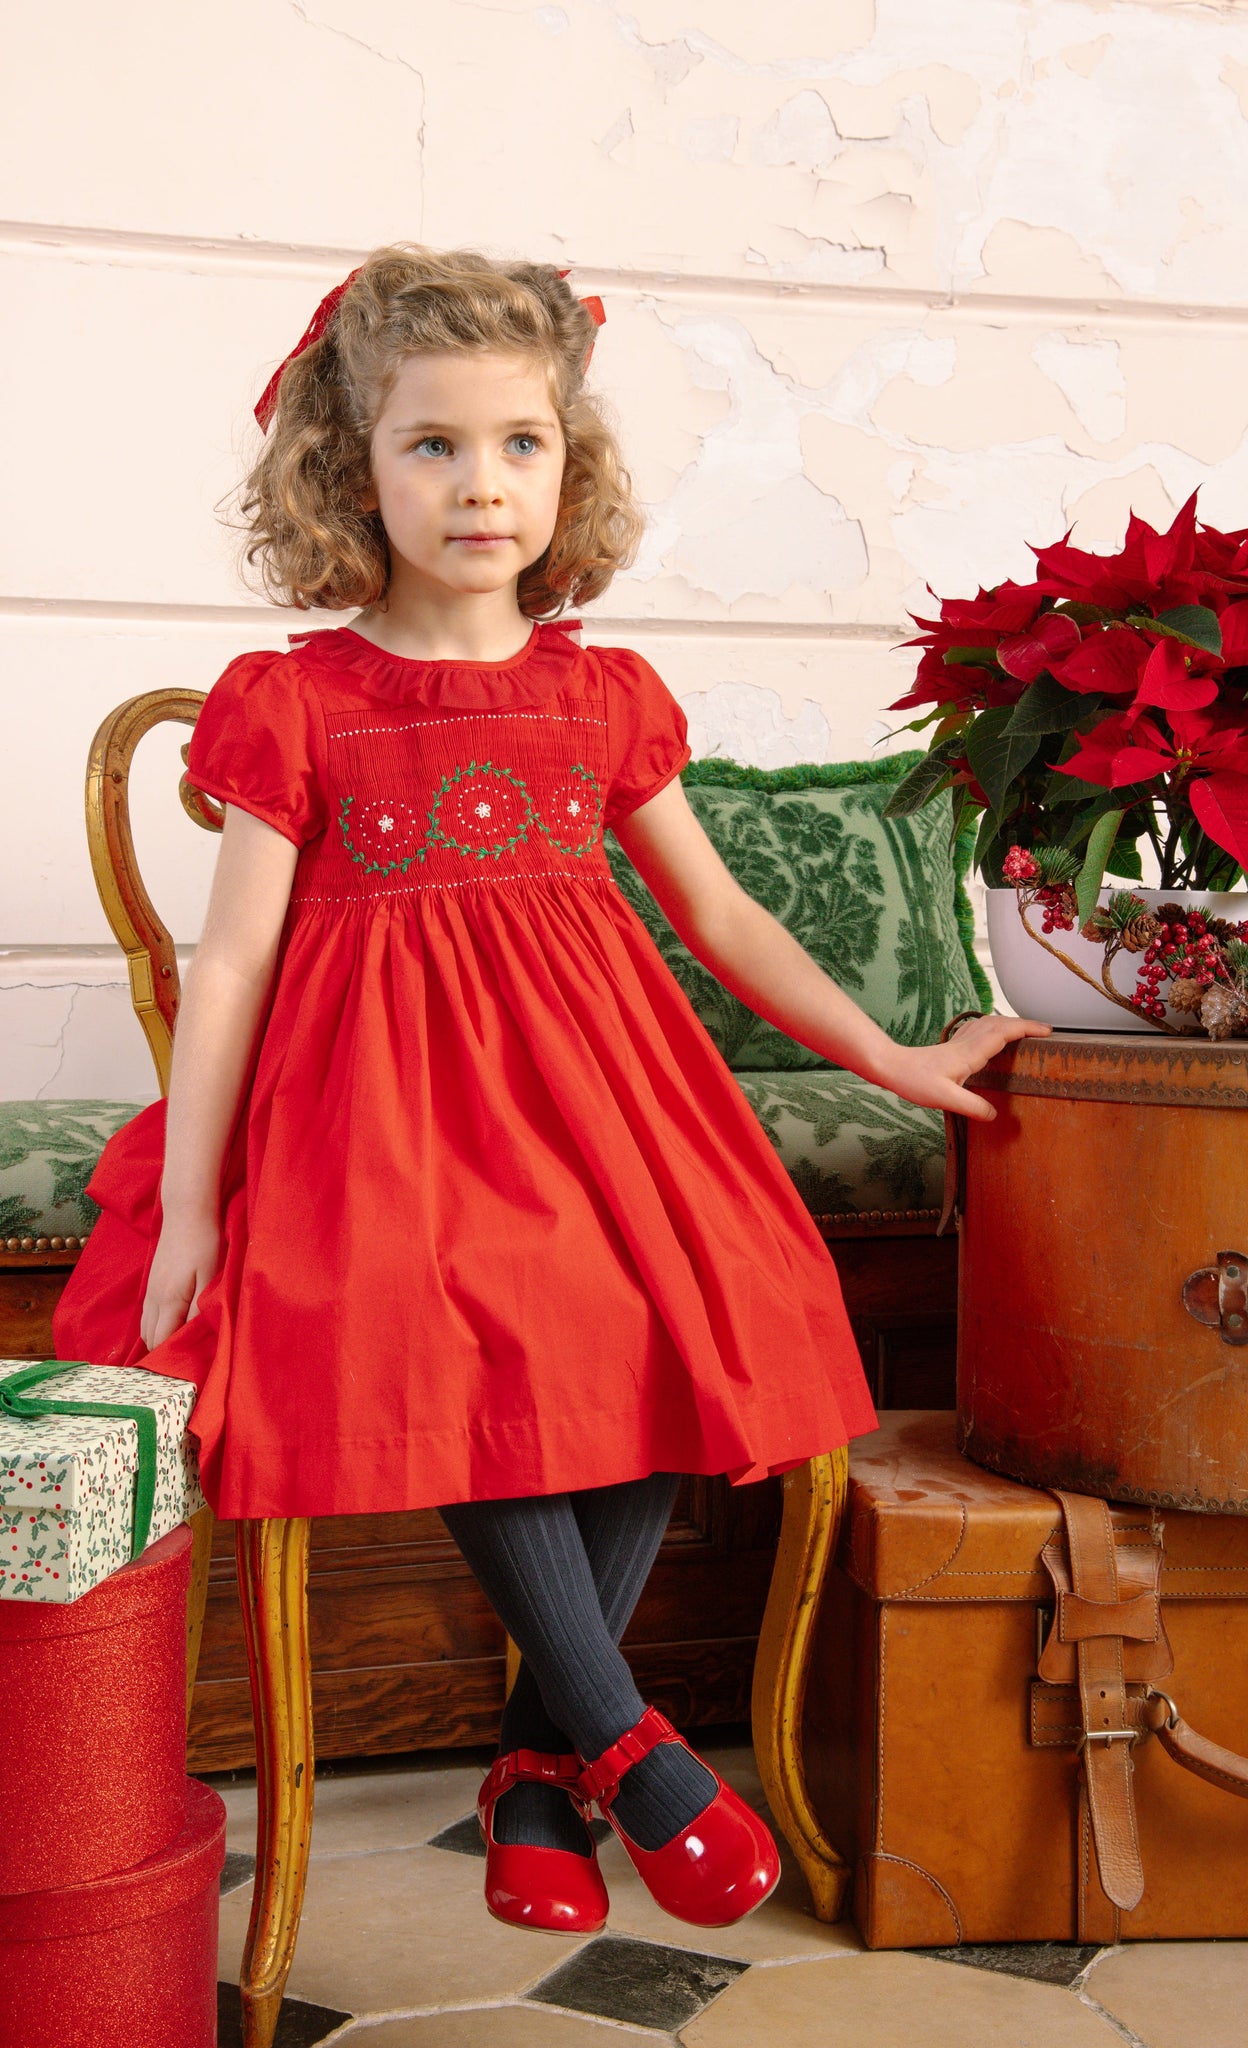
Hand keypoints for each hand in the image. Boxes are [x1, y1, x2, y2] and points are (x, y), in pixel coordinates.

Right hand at [140, 1216, 221, 1350]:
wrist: (186, 1211)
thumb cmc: (204, 1242)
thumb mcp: (209, 1276)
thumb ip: (199, 1308)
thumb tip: (191, 1336)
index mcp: (168, 1300)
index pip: (162, 1341)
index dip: (172, 1356)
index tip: (188, 1365)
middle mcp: (153, 1298)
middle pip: (150, 1338)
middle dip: (163, 1352)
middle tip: (185, 1360)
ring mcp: (151, 1289)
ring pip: (146, 1327)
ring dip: (159, 1338)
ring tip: (179, 1346)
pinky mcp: (153, 1282)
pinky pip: (148, 1314)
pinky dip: (157, 1325)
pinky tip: (173, 1324)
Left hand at [879, 1015, 1051, 1121]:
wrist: (891, 1066)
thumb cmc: (914, 1080)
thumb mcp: (945, 1099)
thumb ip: (972, 1107)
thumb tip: (994, 1115)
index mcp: (970, 1053)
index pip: (1004, 1033)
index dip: (1027, 1029)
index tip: (1047, 1031)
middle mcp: (967, 1043)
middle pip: (1001, 1023)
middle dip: (1025, 1023)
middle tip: (1046, 1030)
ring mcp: (959, 1043)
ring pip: (990, 1023)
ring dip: (1010, 1022)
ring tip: (1027, 1030)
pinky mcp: (952, 1046)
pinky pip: (979, 1029)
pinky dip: (994, 1026)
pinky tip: (993, 1033)